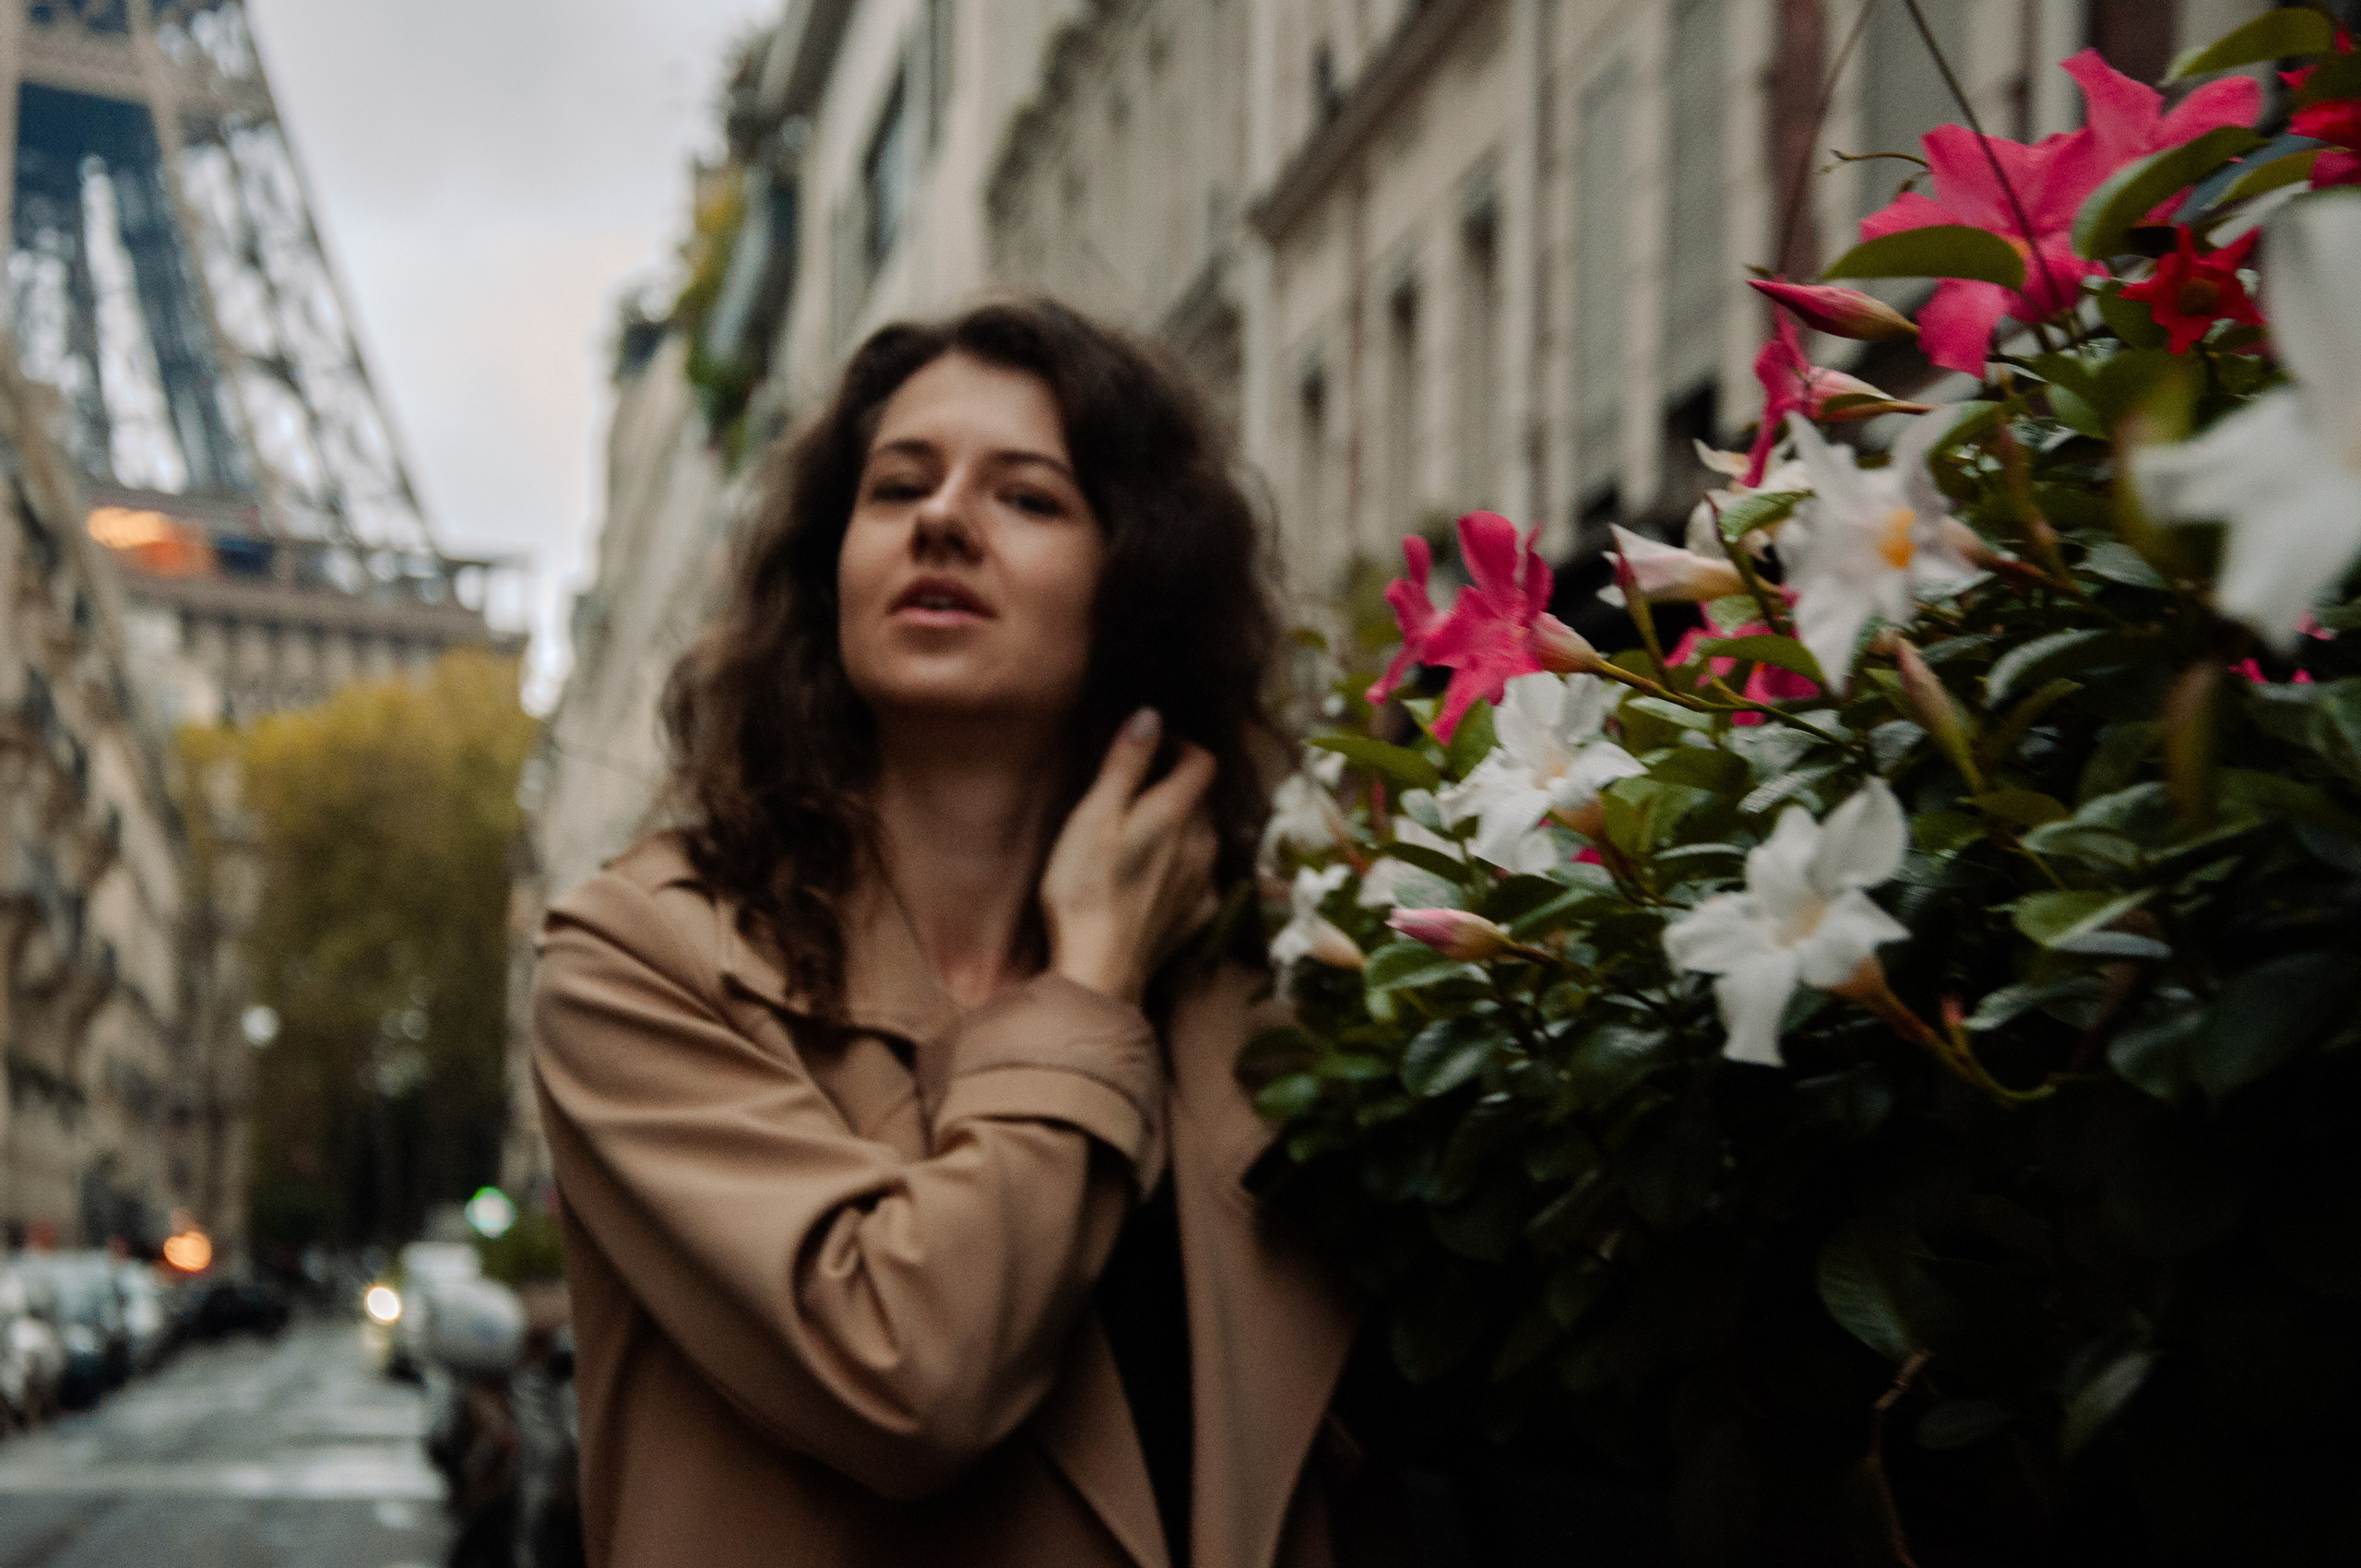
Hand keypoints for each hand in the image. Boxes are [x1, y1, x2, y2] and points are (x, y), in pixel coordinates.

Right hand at [1041, 709, 1219, 1003]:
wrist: (1099, 970)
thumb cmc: (1085, 889)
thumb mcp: (1094, 816)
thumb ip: (1126, 763)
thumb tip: (1151, 715)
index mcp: (1178, 812)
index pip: (1203, 760)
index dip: (1181, 746)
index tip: (1152, 747)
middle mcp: (1204, 842)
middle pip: (1201, 797)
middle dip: (1174, 785)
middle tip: (1132, 792)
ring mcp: (1206, 881)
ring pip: (1202, 835)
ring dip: (1179, 825)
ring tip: (1138, 835)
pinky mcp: (1200, 914)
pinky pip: (1199, 874)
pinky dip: (1181, 865)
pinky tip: (1151, 876)